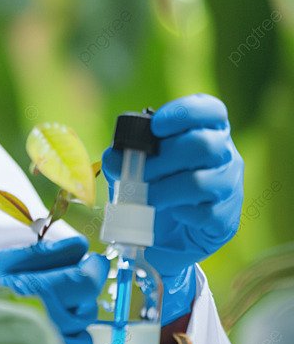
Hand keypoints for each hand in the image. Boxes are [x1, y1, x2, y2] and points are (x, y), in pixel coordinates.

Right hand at [0, 236, 107, 343]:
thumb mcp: (2, 263)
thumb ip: (44, 254)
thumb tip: (80, 246)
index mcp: (33, 291)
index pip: (87, 281)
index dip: (95, 268)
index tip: (92, 261)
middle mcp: (46, 322)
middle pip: (88, 305)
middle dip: (79, 293)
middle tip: (56, 285)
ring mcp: (47, 343)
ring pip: (84, 330)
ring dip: (72, 317)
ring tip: (44, 308)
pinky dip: (65, 336)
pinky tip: (43, 325)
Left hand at [102, 94, 243, 323]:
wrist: (161, 234)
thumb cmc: (151, 187)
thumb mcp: (131, 166)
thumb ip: (121, 157)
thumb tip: (114, 156)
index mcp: (205, 131)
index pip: (210, 109)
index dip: (185, 113)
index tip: (157, 127)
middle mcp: (224, 155)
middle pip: (204, 145)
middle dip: (164, 159)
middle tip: (142, 172)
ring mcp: (229, 186)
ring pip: (202, 181)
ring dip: (165, 189)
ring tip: (147, 197)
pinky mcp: (225, 219)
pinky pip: (204, 213)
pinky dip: (179, 212)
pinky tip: (171, 212)